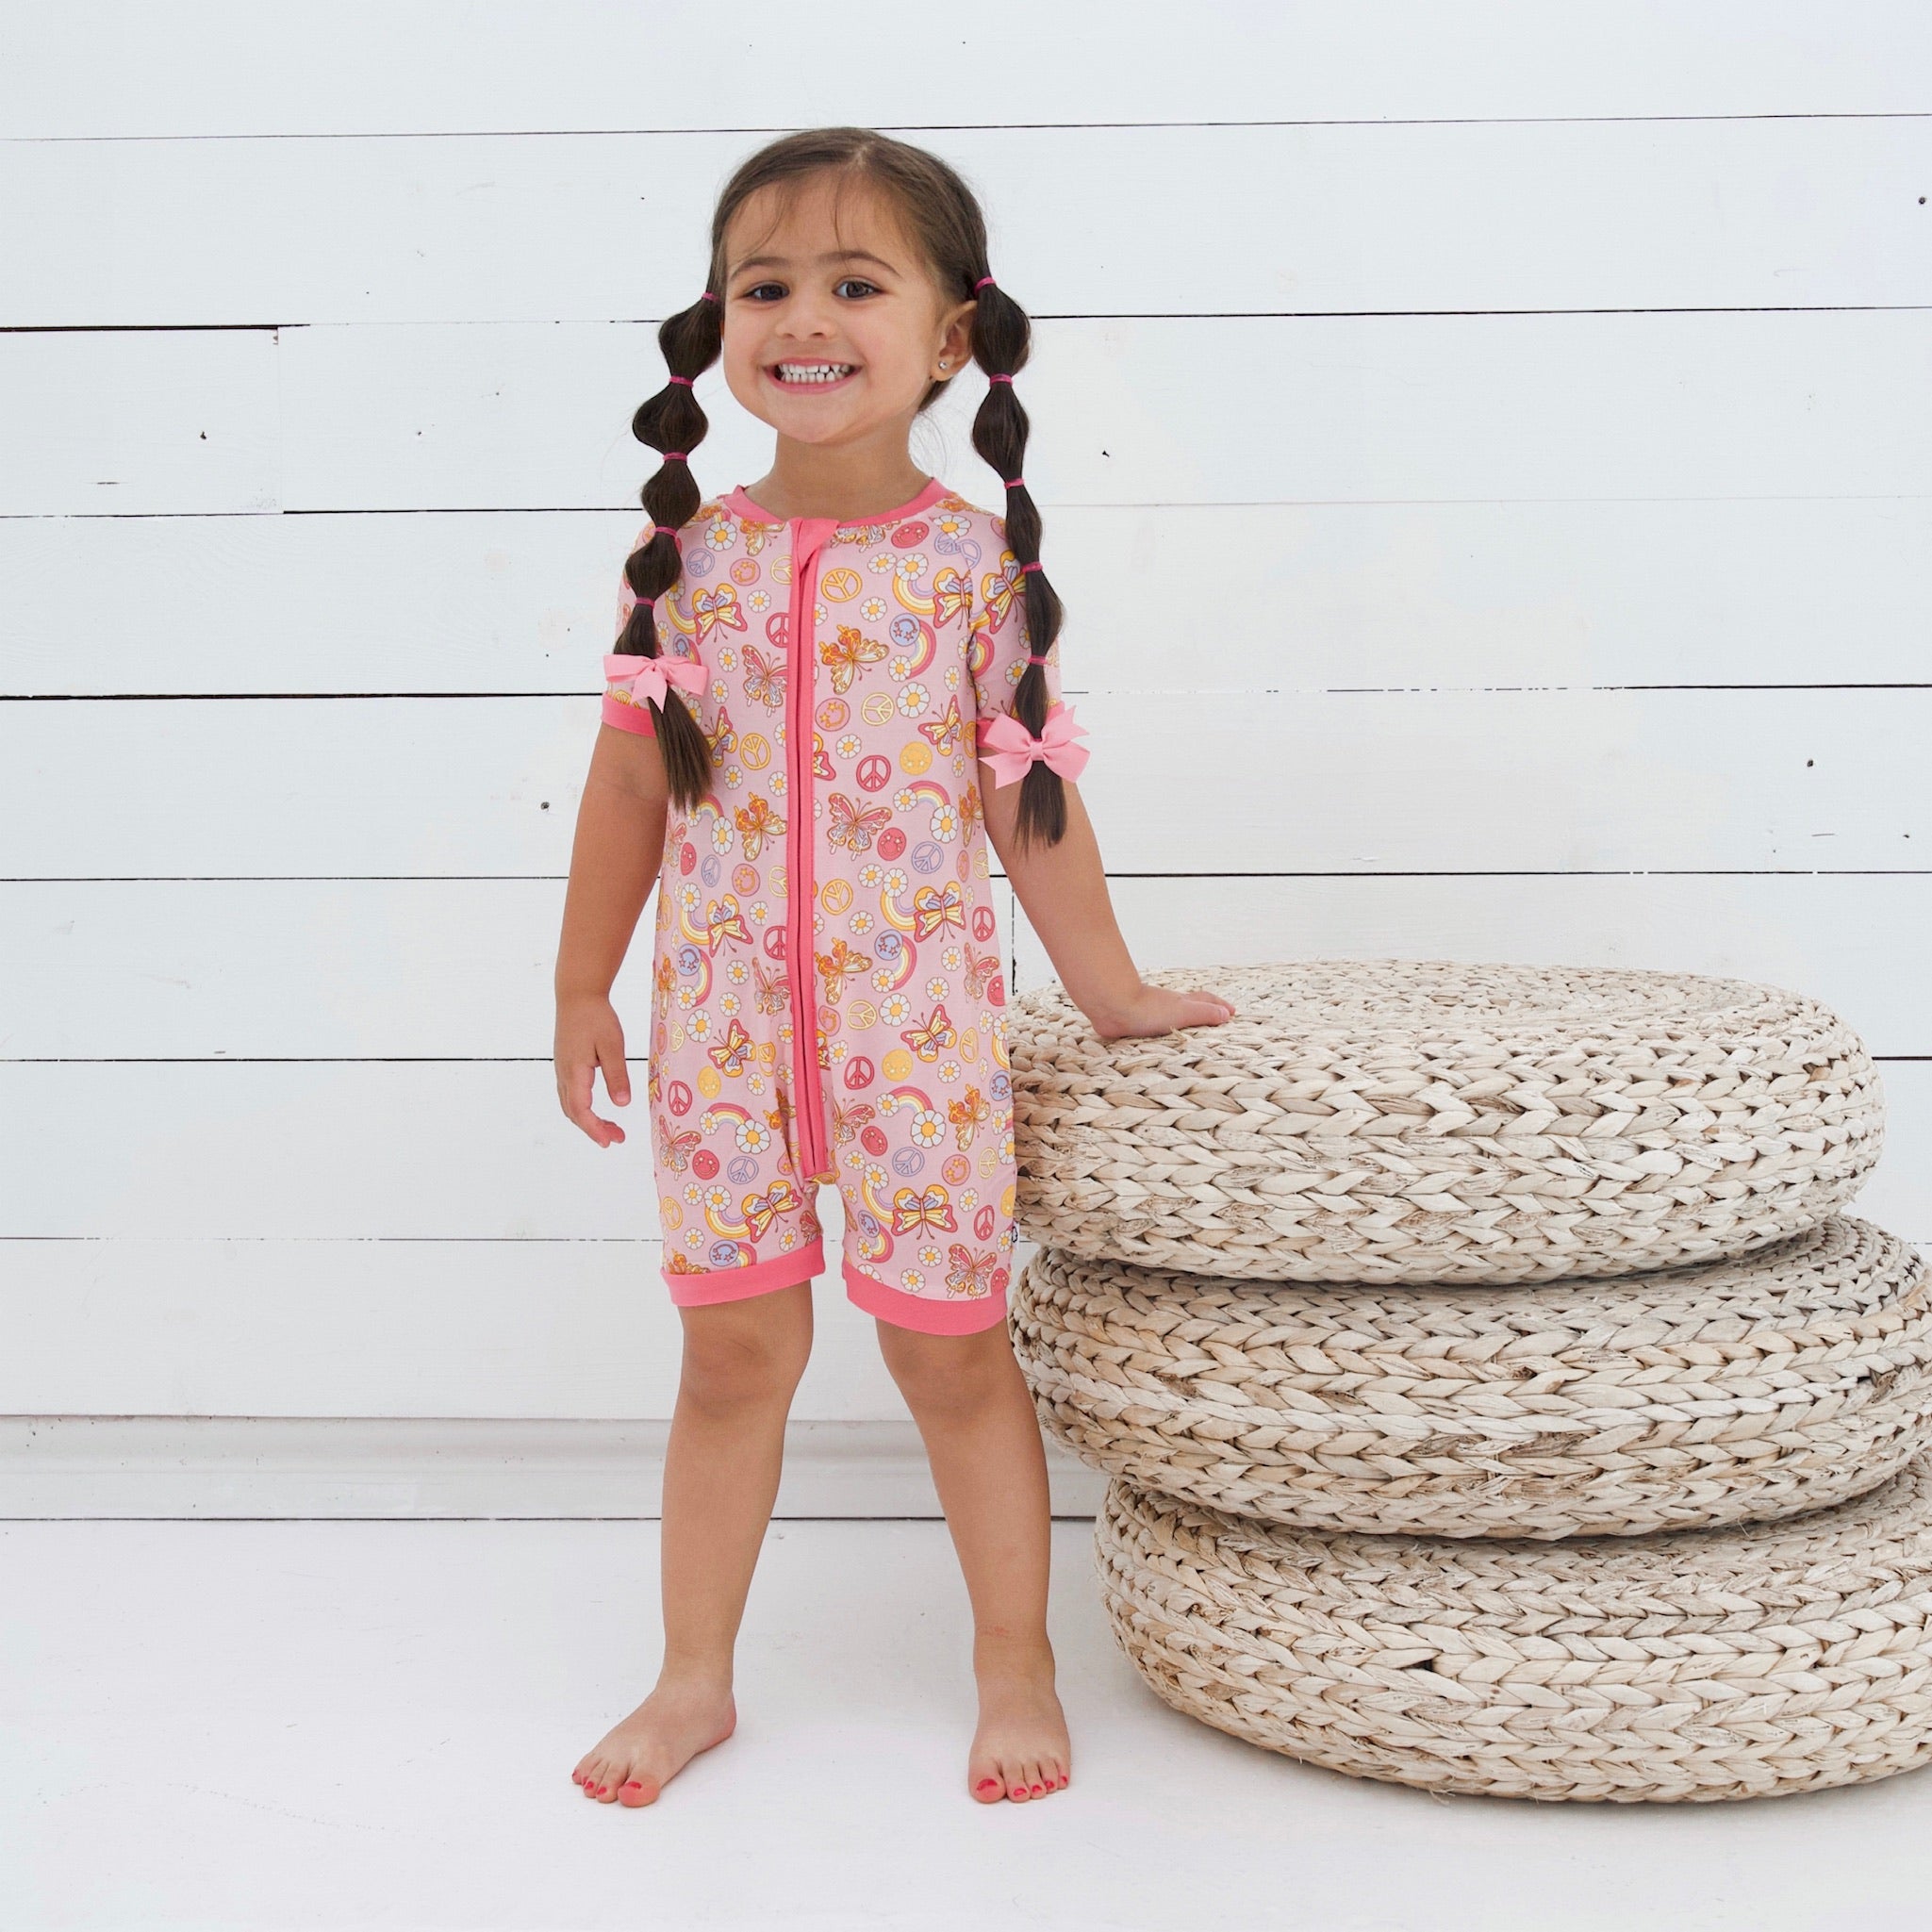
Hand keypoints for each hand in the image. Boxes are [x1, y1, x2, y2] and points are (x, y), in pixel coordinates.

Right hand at [555, 989, 631, 1146]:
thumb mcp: (613, 1044)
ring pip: (570, 1105)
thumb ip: (617, 1074)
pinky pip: (570, 1095)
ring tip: (612, 1129)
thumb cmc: (596, 1017)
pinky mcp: (565, 1065)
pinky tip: (597, 1109)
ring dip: (588, 1120)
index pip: (580, 1109)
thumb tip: (622, 1103)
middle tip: (617, 1138)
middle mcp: (563, 1074)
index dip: (594, 1128)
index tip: (609, 1141)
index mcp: (574, 1071)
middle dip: (594, 1129)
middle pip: (573, 1112)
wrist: (577, 995)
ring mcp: (562, 1070)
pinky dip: (583, 1108)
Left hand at [1086, 980, 1236, 1041]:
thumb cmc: (1148, 1009)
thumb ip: (1205, 1014)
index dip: (1220, 1006)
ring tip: (1190, 1031)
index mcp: (1182, 1003)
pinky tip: (1158, 1039)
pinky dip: (1161, 1032)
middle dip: (1204, 1010)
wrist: (1112, 1007)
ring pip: (1171, 1016)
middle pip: (1190, 1006)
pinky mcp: (1135, 1025)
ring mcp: (1151, 1015)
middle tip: (1216, 1017)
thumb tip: (1227, 1015)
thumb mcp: (1183, 1012)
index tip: (1232, 1012)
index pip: (1207, 1002)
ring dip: (1182, 1022)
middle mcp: (1168, 1007)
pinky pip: (1153, 1029)